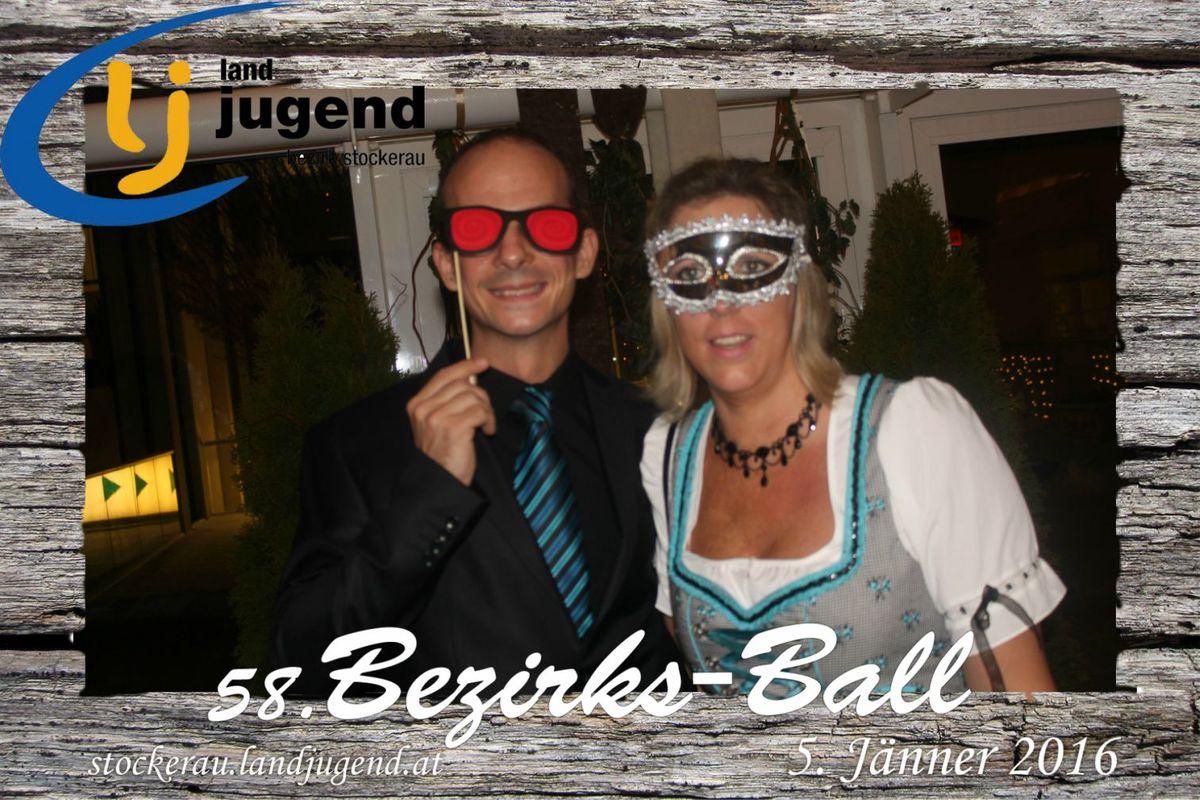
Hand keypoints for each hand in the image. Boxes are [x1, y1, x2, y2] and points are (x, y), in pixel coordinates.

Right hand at [406, 358, 495, 484]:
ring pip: (473, 396)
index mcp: (417, 404)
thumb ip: (446, 402)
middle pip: (462, 384)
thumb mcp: (436, 424)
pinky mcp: (453, 426)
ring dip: (486, 411)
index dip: (465, 366)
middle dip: (481, 396)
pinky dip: (488, 421)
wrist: (439, 482)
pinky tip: (486, 432)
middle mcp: (423, 408)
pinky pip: (480, 411)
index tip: (482, 363)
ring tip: (485, 426)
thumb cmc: (442, 455)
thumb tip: (470, 379)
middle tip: (486, 414)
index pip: (444, 375)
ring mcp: (437, 417)